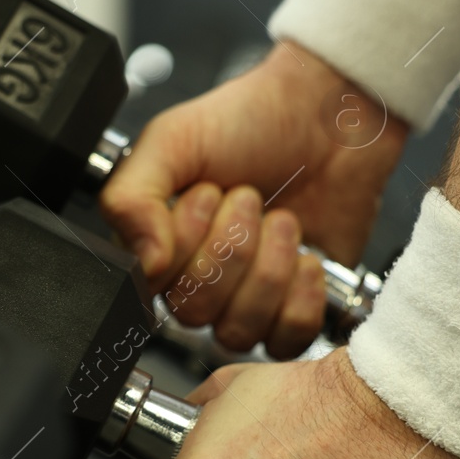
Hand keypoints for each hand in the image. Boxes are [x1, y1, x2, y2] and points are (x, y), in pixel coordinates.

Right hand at [100, 41, 406, 358]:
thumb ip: (131, 198)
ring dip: (267, 269)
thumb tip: (142, 263)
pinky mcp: (293, 309)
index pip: (151, 287)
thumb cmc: (250, 121)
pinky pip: (285, 341)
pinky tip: (305, 256)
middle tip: (249, 198)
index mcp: (157, 242)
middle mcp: (197, 279)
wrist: (328, 117)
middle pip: (194, 313)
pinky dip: (300, 297)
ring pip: (238, 331)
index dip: (184, 246)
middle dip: (231, 248)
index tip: (206, 194)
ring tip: (281, 220)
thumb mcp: (170, 138)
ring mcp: (246, 298)